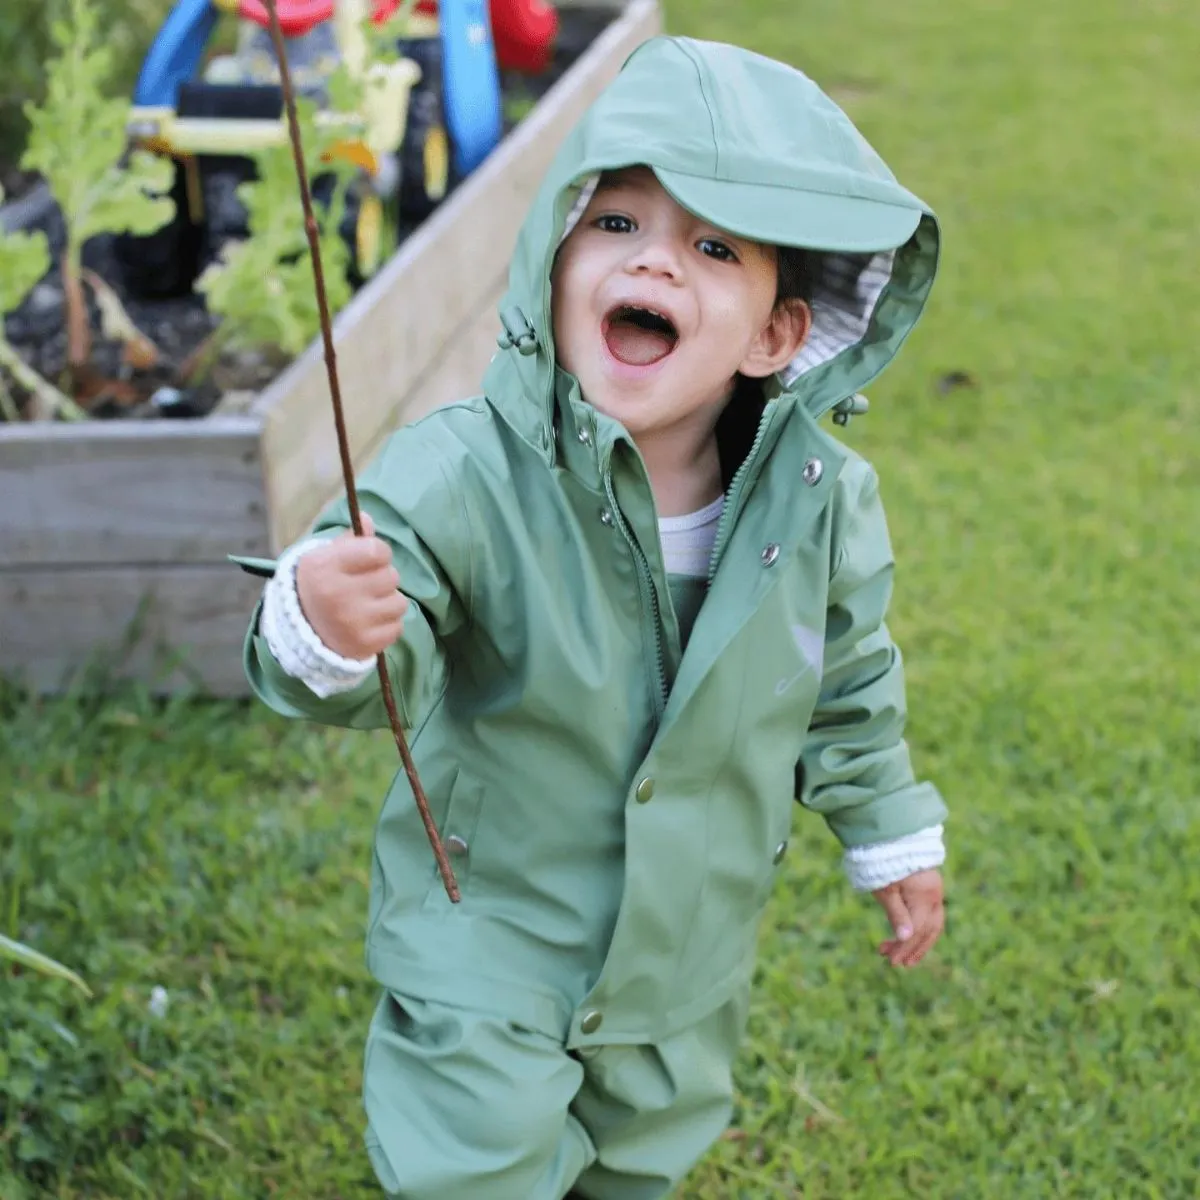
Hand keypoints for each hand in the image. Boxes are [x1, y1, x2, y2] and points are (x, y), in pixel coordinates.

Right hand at [295, 513, 406, 659]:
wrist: (303, 632)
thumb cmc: (321, 585)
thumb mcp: (326, 557)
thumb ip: (351, 539)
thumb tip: (367, 519)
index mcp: (325, 567)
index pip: (377, 550)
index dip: (379, 552)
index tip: (370, 559)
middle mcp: (337, 595)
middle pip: (391, 576)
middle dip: (382, 578)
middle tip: (364, 585)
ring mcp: (352, 622)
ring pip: (399, 602)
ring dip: (388, 601)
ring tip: (367, 605)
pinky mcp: (365, 644)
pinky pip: (398, 626)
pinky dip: (387, 624)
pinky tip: (368, 622)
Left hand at [872, 869, 943, 967]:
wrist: (892, 835)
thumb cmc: (884, 862)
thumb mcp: (885, 889)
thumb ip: (896, 914)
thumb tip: (905, 938)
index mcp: (924, 897)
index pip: (916, 930)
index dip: (904, 947)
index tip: (890, 960)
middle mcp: (934, 896)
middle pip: (928, 931)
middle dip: (913, 949)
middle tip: (896, 963)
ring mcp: (934, 892)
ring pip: (932, 925)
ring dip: (918, 942)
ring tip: (904, 957)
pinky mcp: (930, 888)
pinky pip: (931, 915)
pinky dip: (921, 928)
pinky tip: (909, 936)